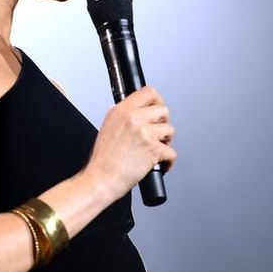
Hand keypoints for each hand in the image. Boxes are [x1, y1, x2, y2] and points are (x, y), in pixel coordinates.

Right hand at [84, 85, 176, 201]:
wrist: (101, 179)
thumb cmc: (103, 160)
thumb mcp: (108, 127)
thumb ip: (124, 117)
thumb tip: (141, 113)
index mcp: (121, 111)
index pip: (148, 92)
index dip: (157, 101)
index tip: (157, 110)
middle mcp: (133, 118)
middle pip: (163, 110)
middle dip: (163, 123)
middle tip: (158, 133)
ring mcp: (144, 133)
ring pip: (170, 129)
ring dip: (166, 141)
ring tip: (156, 150)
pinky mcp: (153, 149)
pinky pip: (172, 152)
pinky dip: (168, 161)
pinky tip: (159, 164)